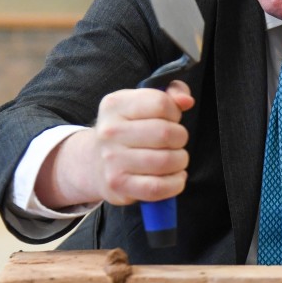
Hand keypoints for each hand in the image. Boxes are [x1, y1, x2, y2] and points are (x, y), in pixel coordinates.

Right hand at [93, 80, 194, 205]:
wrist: (94, 163)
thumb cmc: (129, 131)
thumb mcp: (143, 104)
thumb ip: (171, 95)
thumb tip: (186, 101)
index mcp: (115, 105)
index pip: (160, 103)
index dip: (175, 113)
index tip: (171, 120)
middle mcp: (110, 131)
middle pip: (166, 133)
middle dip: (180, 138)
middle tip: (175, 143)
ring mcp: (112, 160)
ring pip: (165, 161)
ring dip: (180, 161)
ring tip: (176, 160)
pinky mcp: (119, 185)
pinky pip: (158, 187)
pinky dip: (175, 183)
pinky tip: (175, 177)